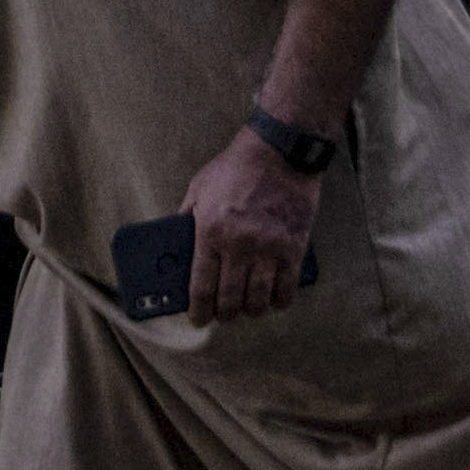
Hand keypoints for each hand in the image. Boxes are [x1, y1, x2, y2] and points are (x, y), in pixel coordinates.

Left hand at [177, 117, 327, 322]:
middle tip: (224, 314)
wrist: (279, 150)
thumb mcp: (200, 188)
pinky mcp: (293, 246)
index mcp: (210, 231)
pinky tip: (274, 300)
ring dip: (251, 310)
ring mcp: (268, 247)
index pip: (201, 286)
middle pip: (230, 298)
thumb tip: (176, 244)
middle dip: (225, 314)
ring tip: (248, 308)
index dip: (199, 310)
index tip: (198, 319)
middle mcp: (238, 244)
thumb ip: (187, 217)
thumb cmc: (236, 167)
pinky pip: (286, 287)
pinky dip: (279, 300)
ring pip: (258, 299)